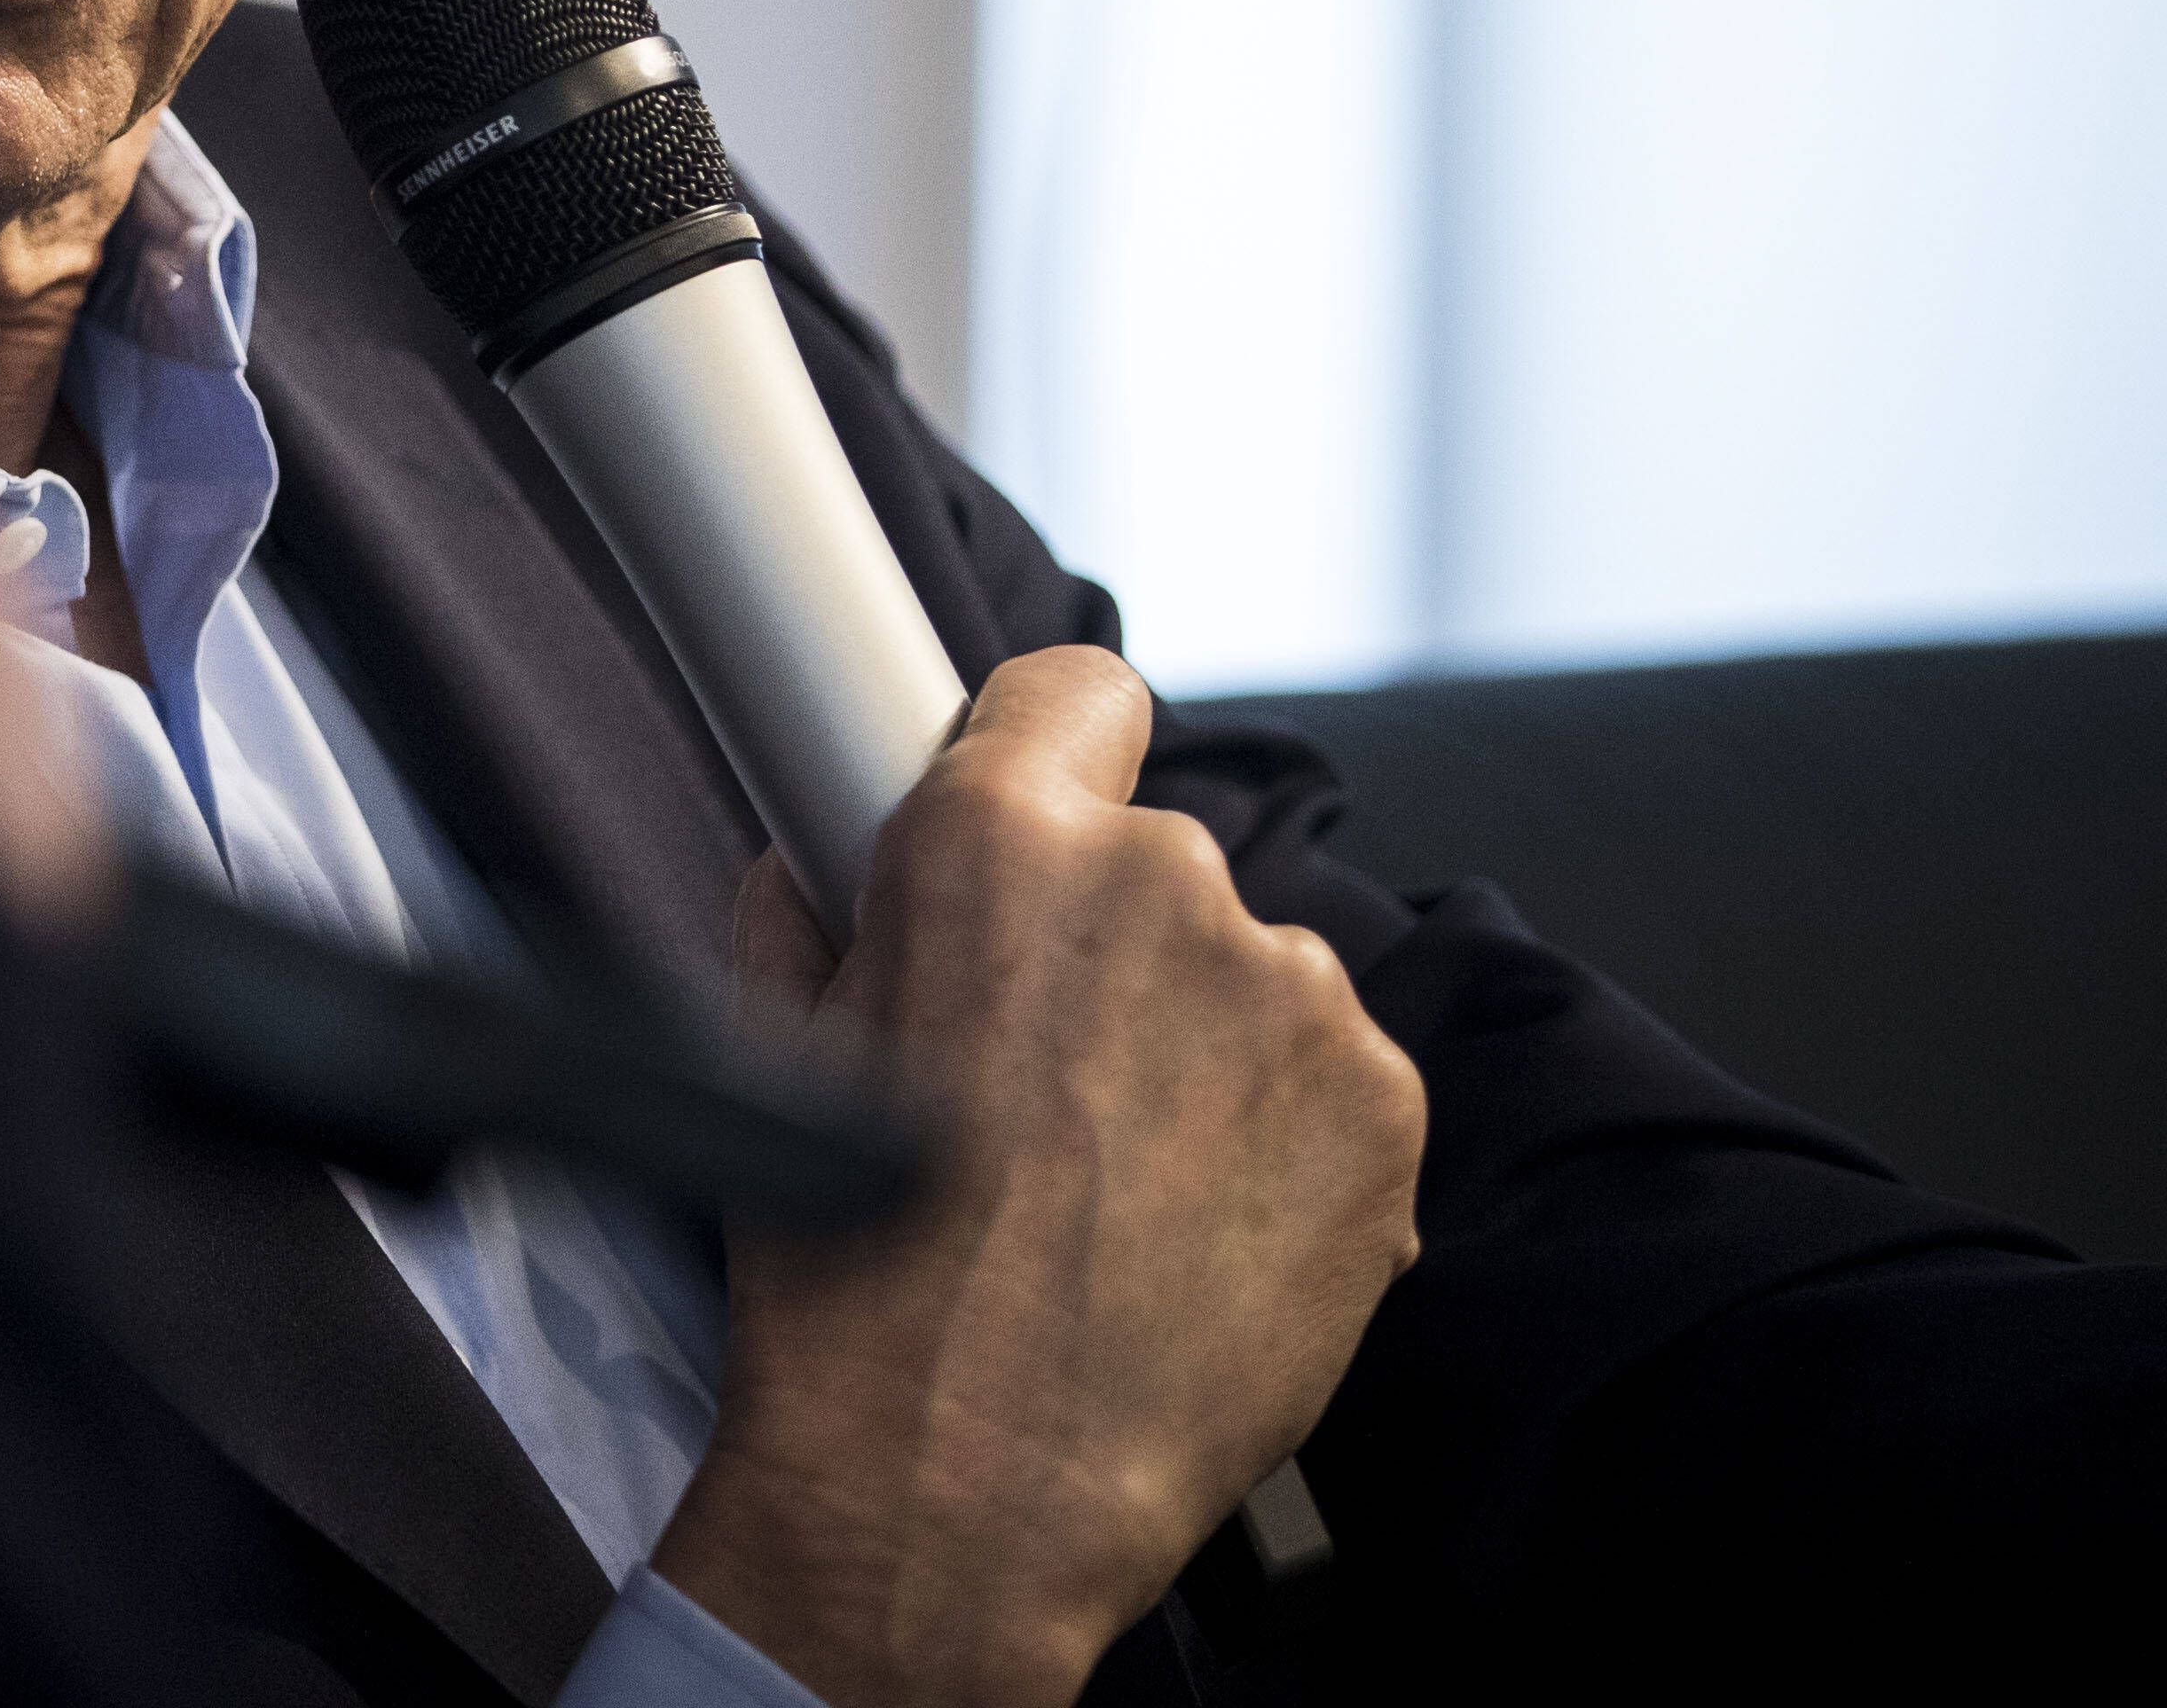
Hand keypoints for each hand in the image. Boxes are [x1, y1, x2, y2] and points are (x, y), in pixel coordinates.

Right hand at [651, 647, 1424, 1707]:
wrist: (966, 1477)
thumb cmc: (855, 1277)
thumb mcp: (782, 1057)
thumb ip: (809, 923)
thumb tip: (805, 878)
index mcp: (996, 839)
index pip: (1079, 689)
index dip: (1056, 754)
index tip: (1049, 823)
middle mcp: (1164, 883)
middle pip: (1161, 861)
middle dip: (1115, 947)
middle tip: (1048, 1076)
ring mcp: (1294, 999)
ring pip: (1256, 978)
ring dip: (1206, 1048)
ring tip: (1125, 1185)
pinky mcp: (1384, 1115)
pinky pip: (1334, 1084)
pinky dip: (1285, 1142)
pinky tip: (1201, 1232)